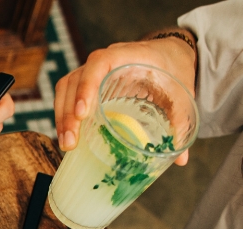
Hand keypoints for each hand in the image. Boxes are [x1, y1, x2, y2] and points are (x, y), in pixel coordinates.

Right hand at [54, 36, 195, 163]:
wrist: (169, 54)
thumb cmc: (173, 68)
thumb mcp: (181, 91)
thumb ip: (180, 122)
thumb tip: (182, 160)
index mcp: (127, 55)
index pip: (99, 63)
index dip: (87, 86)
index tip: (84, 113)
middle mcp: (104, 61)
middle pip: (74, 81)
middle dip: (68, 113)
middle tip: (72, 142)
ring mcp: (92, 72)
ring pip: (65, 90)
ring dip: (61, 118)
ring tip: (67, 145)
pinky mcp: (87, 84)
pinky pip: (66, 96)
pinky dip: (63, 116)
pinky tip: (68, 137)